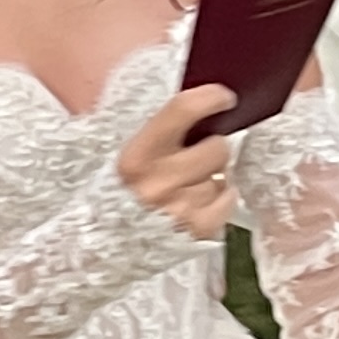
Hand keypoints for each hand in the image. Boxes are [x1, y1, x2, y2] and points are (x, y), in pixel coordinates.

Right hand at [119, 85, 239, 240]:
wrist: (109, 241)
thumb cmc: (123, 189)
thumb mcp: (127, 153)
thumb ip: (159, 126)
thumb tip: (197, 100)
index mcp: (135, 158)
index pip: (183, 110)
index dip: (210, 98)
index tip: (223, 97)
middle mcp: (156, 185)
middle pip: (217, 147)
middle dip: (213, 146)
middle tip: (196, 153)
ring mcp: (178, 211)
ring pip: (223, 176)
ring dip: (213, 176)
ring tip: (190, 183)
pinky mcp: (196, 230)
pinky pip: (229, 200)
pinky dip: (221, 198)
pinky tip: (201, 199)